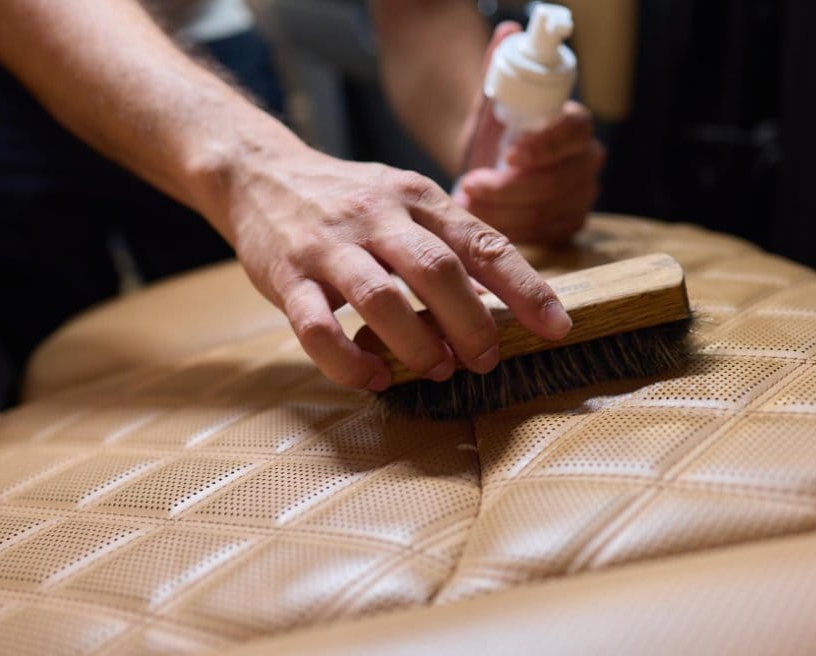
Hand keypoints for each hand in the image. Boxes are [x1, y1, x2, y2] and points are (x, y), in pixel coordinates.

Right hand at [223, 145, 572, 390]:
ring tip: (437, 369)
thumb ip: (445, 243)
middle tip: (485, 360)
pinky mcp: (286, 277)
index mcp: (417, 198)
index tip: (557, 327)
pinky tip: (373, 377)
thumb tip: (495, 301)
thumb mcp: (402, 200)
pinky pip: (317, 328)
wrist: (258, 174)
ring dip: (416, 344)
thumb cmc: (346, 199)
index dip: (524, 287)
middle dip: (471, 323)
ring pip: (380, 299)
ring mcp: (329, 247)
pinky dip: (348, 361)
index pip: (482, 242)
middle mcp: (376, 217)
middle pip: (437, 271)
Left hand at [453, 22, 604, 244]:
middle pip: (560, 180)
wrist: (487, 161)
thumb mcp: (492, 97)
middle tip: (472, 184)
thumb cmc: (493, 128)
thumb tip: (507, 29)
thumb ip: (499, 64)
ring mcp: (580, 196)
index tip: (509, 153)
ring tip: (469, 200)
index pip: (574, 130)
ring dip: (504, 210)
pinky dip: (511, 230)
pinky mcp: (566, 225)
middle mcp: (586, 161)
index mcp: (575, 124)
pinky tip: (484, 219)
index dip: (544, 145)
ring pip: (548, 211)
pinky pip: (543, 235)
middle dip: (512, 187)